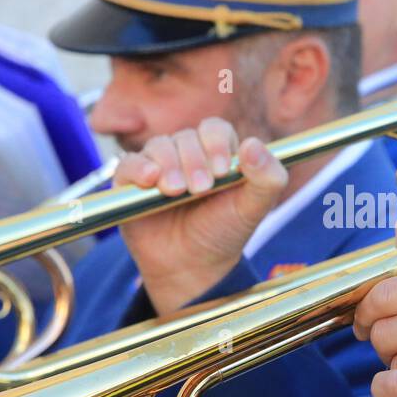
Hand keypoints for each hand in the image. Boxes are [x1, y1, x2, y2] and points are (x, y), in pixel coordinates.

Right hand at [114, 118, 287, 314]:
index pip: (214, 129)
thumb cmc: (224, 232)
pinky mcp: (131, 183)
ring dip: (169, 165)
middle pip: (186, 137)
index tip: (222, 170)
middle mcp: (187, 154)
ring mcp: (158, 166)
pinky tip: (151, 180)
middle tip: (201, 189)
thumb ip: (268, 178)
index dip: (217, 143)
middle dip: (194, 161)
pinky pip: (129, 163)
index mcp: (218, 153)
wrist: (192, 267)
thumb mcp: (253, 209)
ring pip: (159, 146)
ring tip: (177, 191)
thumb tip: (253, 144)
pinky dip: (139, 167)